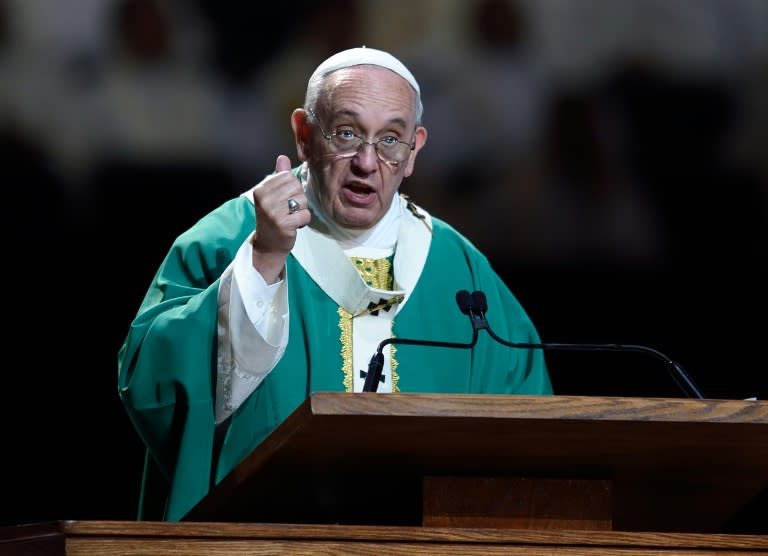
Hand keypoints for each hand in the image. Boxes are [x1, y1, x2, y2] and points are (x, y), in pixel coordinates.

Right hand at [250, 155, 310, 282]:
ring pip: (302, 200)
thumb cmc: (272, 218)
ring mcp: (273, 212)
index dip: (292, 189)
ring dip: (301, 210)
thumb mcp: (272, 196)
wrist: (267, 245)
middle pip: (297, 188)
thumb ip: (278, 176)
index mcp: (261, 189)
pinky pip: (305, 214)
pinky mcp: (283, 224)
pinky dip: (303, 221)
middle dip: (298, 200)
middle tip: (288, 211)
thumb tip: (282, 157)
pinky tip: (294, 225)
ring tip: (290, 218)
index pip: (288, 177)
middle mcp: (265, 199)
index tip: (284, 200)